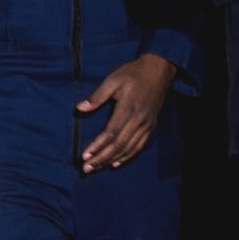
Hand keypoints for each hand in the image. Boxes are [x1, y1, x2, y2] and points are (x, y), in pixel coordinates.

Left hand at [77, 52, 175, 171]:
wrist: (159, 71)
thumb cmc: (133, 74)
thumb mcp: (113, 80)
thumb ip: (97, 96)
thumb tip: (79, 108)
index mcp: (128, 108)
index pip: (111, 132)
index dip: (98, 146)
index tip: (85, 155)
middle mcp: (139, 120)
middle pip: (119, 144)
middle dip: (101, 158)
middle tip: (87, 169)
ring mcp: (146, 125)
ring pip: (129, 148)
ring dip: (112, 160)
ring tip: (97, 168)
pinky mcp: (150, 127)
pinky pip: (139, 146)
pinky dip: (127, 156)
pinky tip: (116, 163)